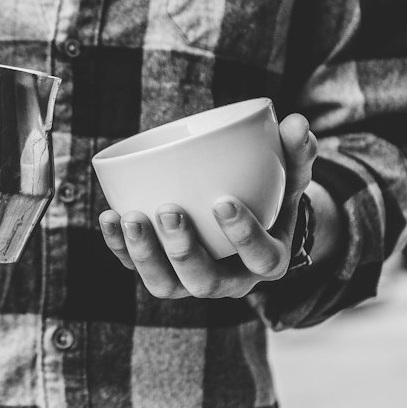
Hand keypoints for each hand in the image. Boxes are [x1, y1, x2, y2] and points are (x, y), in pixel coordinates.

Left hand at [98, 114, 316, 298]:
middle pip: (206, 281)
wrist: (247, 223)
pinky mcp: (163, 273)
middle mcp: (230, 280)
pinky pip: (137, 268)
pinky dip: (119, 246)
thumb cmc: (270, 196)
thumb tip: (297, 122)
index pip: (260, 258)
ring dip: (144, 254)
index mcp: (267, 259)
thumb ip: (296, 153)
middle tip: (169, 210)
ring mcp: (193, 281)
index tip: (222, 201)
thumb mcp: (290, 177)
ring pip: (166, 285)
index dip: (243, 236)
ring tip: (129, 216)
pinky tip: (109, 216)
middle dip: (183, 250)